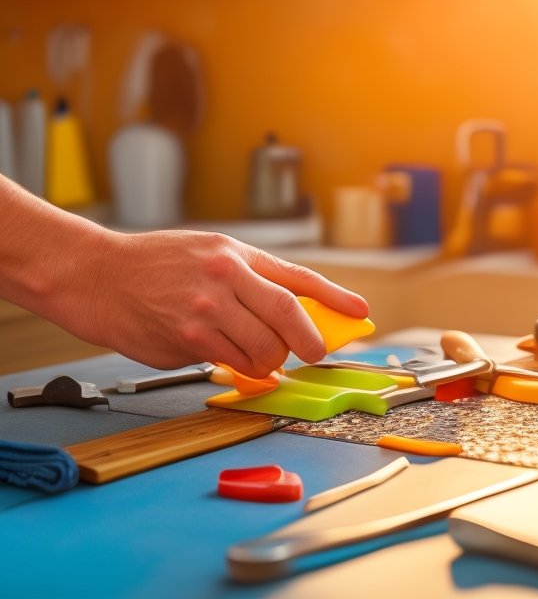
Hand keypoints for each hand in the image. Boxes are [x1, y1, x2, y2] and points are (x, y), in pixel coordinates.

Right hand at [62, 230, 367, 377]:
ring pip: (262, 351)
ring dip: (266, 361)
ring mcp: (205, 312)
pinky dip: (231, 364)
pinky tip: (212, 347)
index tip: (361, 312)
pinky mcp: (186, 341)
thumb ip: (254, 280)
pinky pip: (228, 363)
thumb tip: (296, 315)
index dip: (335, 297)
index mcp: (236, 255)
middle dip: (308, 343)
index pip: (298, 278)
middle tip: (311, 353)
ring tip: (250, 351)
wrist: (96, 275)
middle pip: (288, 319)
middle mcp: (225, 280)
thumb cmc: (157, 265)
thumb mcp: (212, 254)